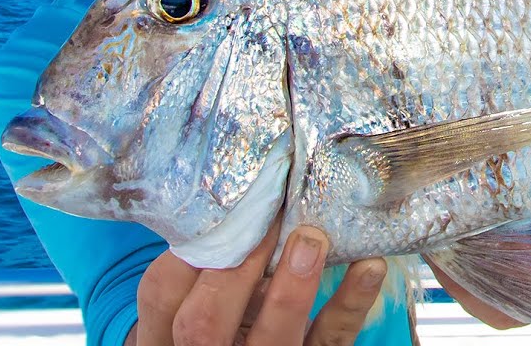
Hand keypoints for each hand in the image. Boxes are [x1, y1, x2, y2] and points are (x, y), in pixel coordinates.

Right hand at [127, 225, 387, 344]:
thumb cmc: (223, 316)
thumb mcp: (200, 300)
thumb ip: (208, 267)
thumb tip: (236, 198)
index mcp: (171, 332)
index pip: (161, 293)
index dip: (185, 251)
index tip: (219, 208)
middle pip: (204, 322)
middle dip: (233, 268)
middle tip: (265, 219)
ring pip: (269, 337)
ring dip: (291, 288)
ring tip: (312, 240)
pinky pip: (330, 338)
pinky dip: (352, 302)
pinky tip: (369, 265)